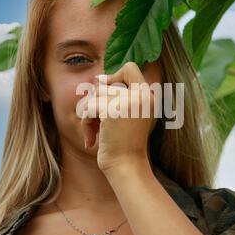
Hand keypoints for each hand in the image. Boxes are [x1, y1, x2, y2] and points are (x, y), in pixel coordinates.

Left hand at [80, 62, 157, 176]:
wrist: (127, 167)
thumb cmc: (124, 145)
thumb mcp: (127, 116)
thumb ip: (118, 96)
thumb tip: (97, 79)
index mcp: (148, 96)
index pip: (131, 67)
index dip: (115, 76)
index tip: (109, 94)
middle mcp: (142, 96)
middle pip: (107, 84)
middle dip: (98, 103)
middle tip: (100, 123)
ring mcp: (129, 102)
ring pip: (96, 95)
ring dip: (90, 114)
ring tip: (96, 132)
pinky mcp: (114, 111)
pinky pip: (89, 107)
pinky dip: (85, 123)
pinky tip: (91, 139)